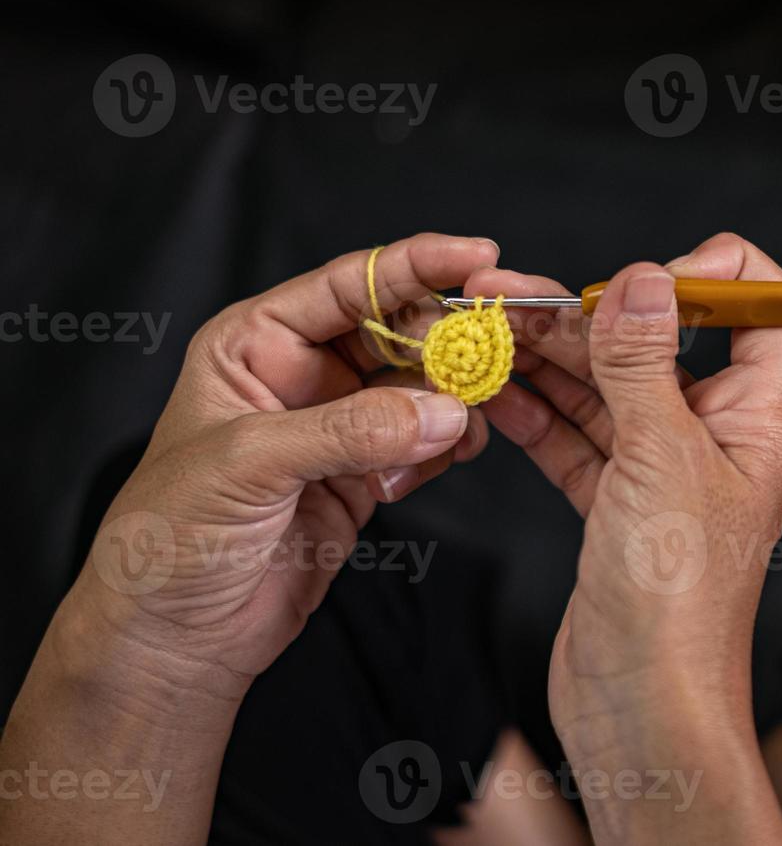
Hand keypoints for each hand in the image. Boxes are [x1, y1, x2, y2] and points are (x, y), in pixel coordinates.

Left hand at [1, 233, 505, 845]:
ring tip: (479, 411)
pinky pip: (426, 443)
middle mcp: (302, 376)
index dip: (415, 264)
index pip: (348, 285)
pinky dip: (450, 443)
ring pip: (420, 388)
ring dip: (456, 395)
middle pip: (397, 330)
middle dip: (447, 336)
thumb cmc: (169, 539)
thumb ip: (349, 431)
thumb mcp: (249, 465)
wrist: (173, 640)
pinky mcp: (366, 479)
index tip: (478, 256)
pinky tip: (457, 451)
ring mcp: (339, 428)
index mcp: (255, 343)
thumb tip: (442, 409)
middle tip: (497, 349)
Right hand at [467, 233, 781, 842]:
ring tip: (487, 328)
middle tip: (516, 294)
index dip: (717, 278)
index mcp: (756, 419)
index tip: (648, 279)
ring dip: (551, 358)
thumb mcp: (660, 458)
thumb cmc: (675, 600)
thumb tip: (644, 276)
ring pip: (607, 389)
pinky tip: (493, 387)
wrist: (641, 709)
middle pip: (662, 344)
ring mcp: (662, 473)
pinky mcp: (615, 507)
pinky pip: (575, 438)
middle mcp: (714, 439)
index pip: (767, 313)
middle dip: (592, 314)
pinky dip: (536, 412)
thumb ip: (645, 362)